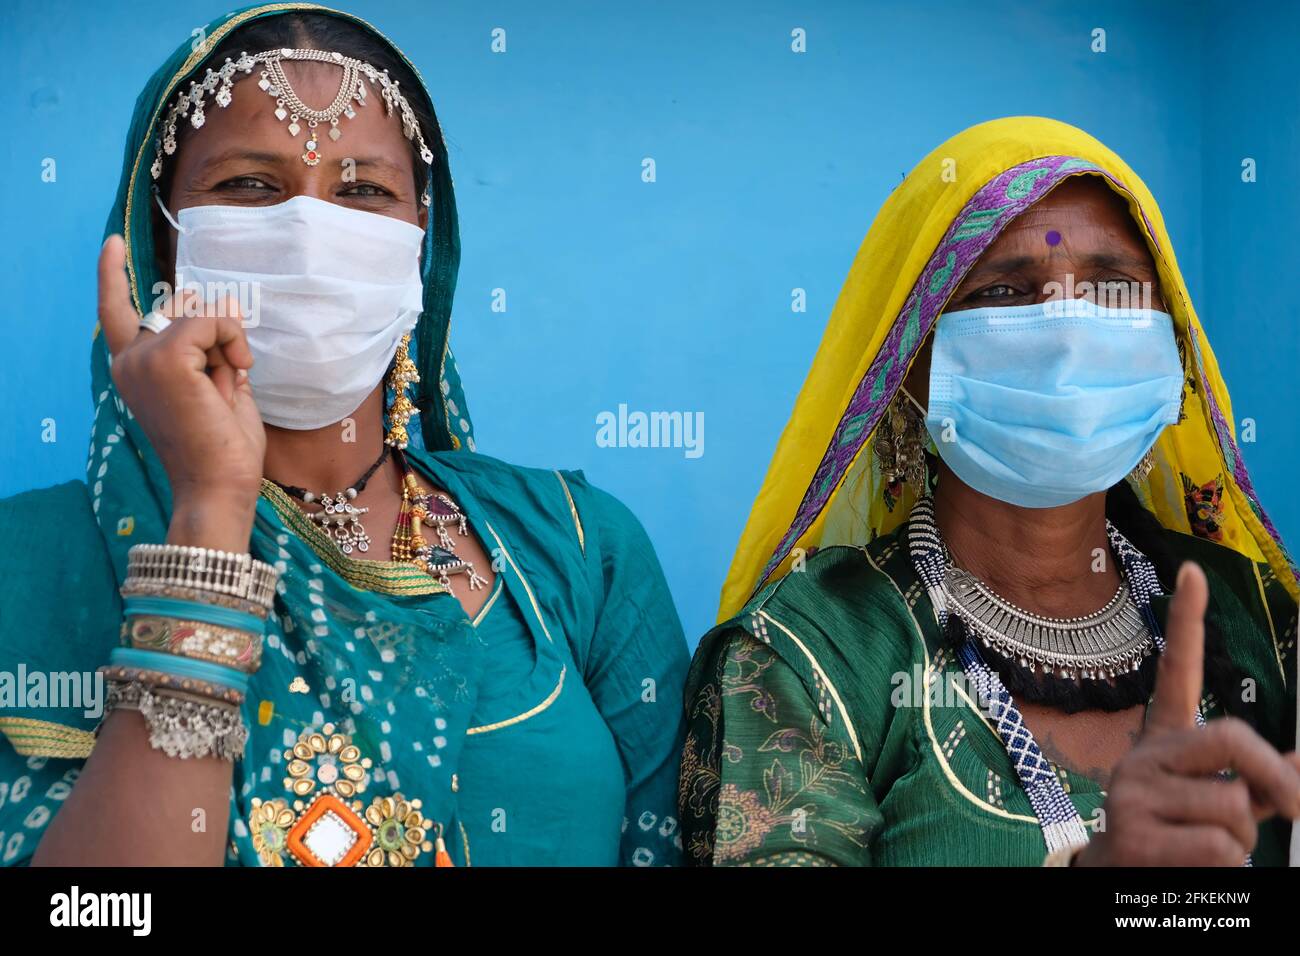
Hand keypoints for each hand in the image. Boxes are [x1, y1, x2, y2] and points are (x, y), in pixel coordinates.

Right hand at [98, 235, 264, 551]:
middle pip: (183, 310)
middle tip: (224, 385)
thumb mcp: (221, 386)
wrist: (218, 485)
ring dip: (227, 345)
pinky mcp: (163, 358)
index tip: (114, 243)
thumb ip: (216, 345)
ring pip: (199, 314)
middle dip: (217, 337)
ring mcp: (142, 358)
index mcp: (135, 369)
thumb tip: (222, 298)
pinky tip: (237, 372)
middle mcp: (129, 360)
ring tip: (226, 387)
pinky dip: (232, 341)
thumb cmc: (223, 447)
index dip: (113, 275)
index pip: (117, 311)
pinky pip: (210, 321)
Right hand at [1077, 562, 1299, 865]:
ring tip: (1206, 845)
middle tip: (1291, 808)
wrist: (1115, 877)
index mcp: (1166, 740)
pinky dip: (1224, 864)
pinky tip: (1189, 863)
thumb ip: (1256, 778)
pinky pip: (1219, 846)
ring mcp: (1133, 793)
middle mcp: (1145, 755)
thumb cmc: (1175, 835)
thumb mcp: (1215, 800)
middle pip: (1233, 737)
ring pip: (1234, 805)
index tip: (1193, 572)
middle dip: (1276, 778)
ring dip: (1241, 839)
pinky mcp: (1134, 834)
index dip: (1186, 621)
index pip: (1177, 670)